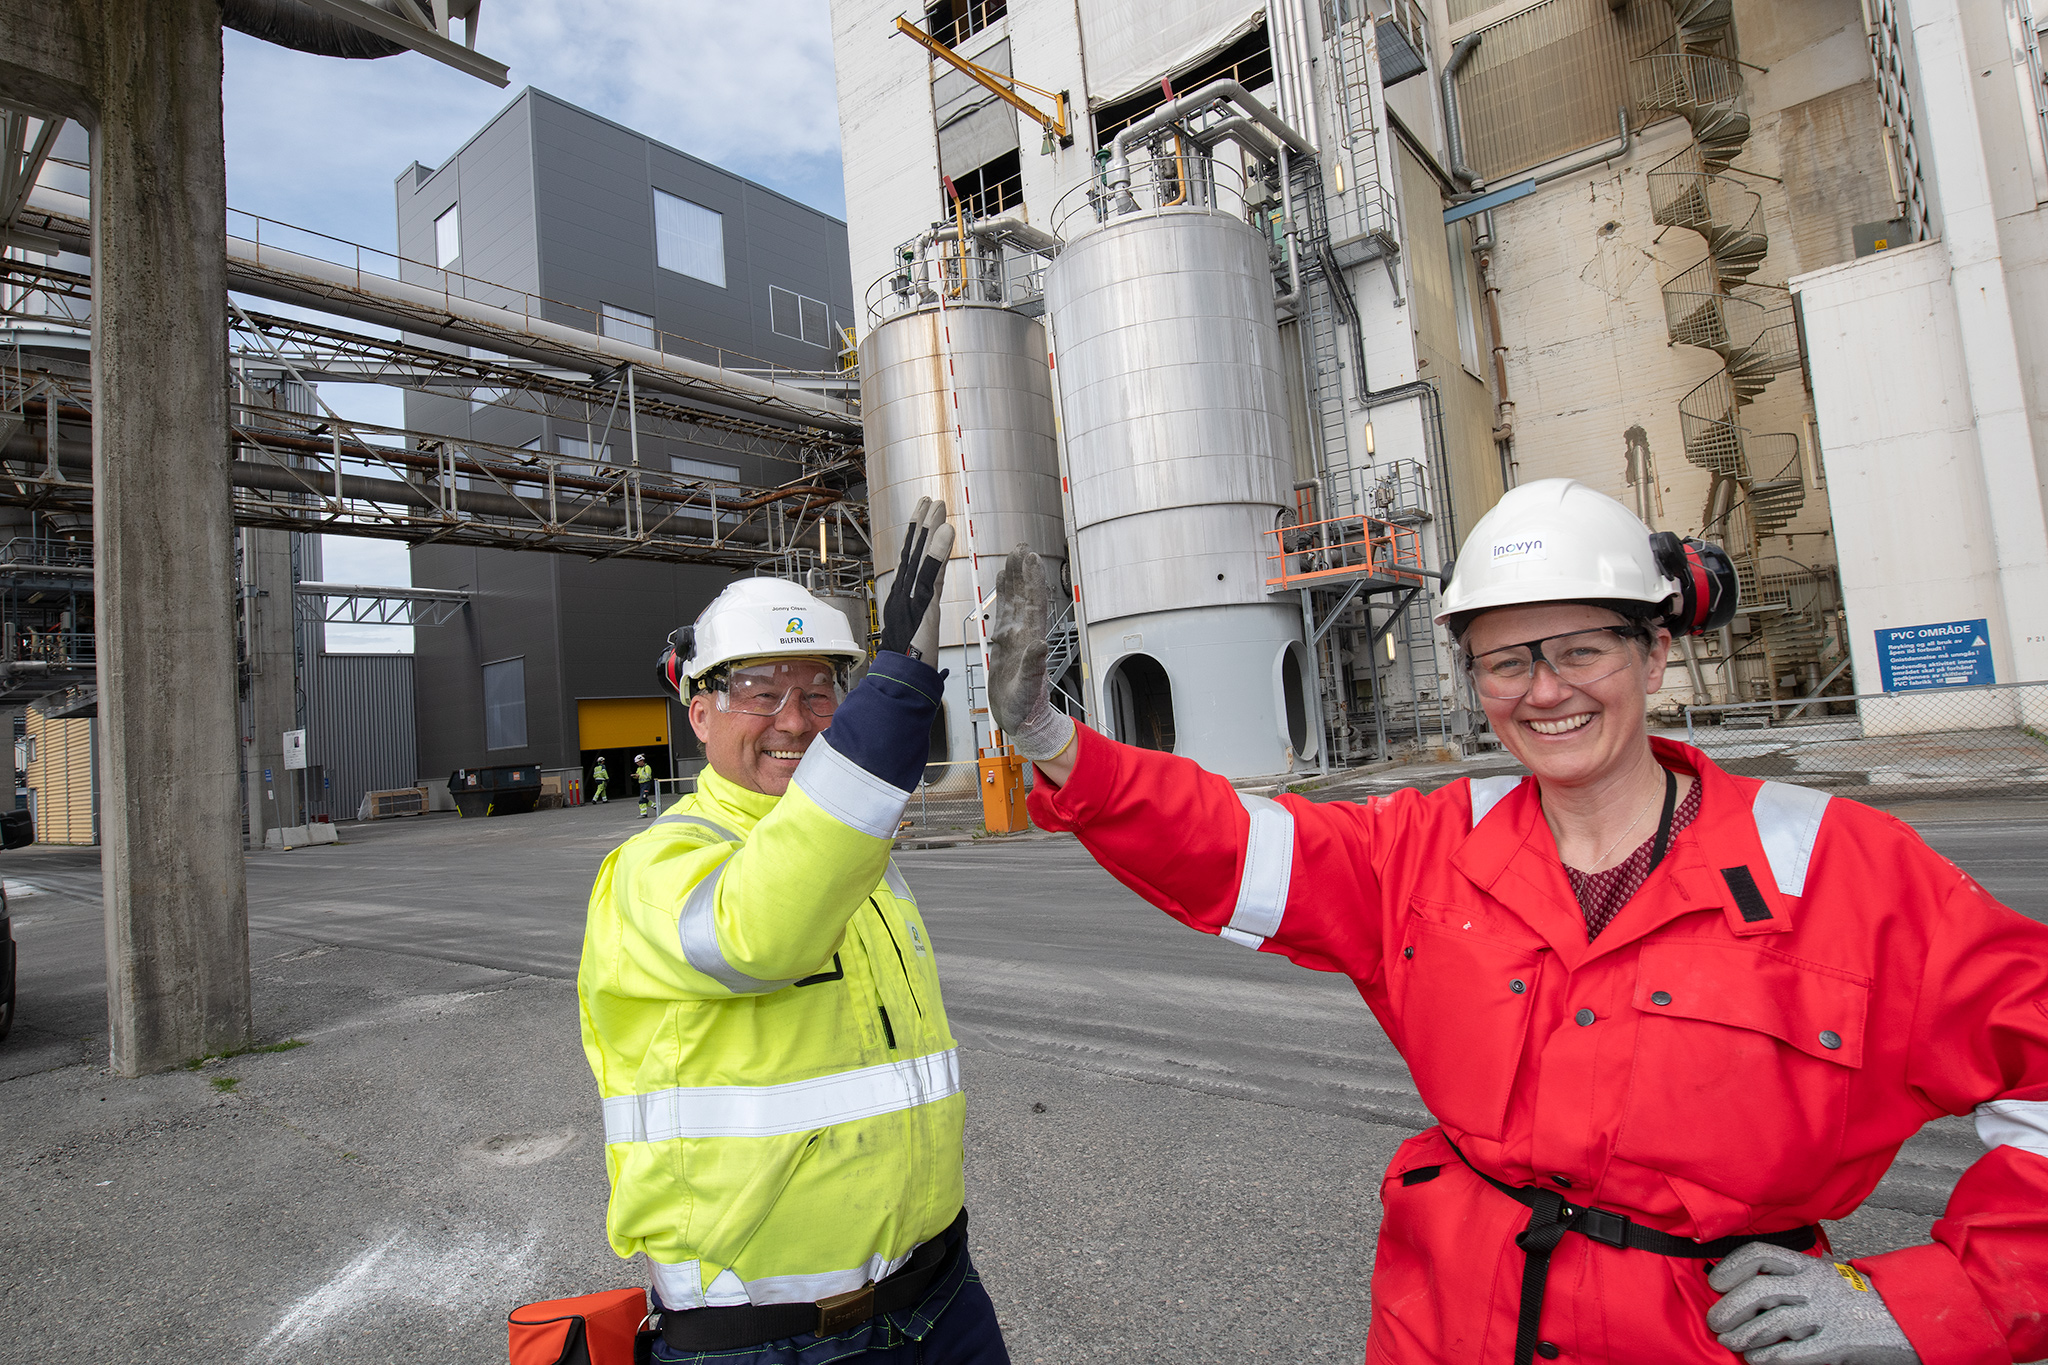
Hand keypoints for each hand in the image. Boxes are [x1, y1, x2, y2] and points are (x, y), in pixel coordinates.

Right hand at [878, 497, 953, 661]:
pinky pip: (931, 575)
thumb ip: (918, 621)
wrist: (900, 685)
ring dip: (929, 529)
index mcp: (901, 602)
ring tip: (937, 505)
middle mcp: (901, 596)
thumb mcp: (914, 639)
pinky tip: (947, 530)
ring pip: (920, 559)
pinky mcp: (921, 608)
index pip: (909, 564)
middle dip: (920, 525)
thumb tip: (921, 616)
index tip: (921, 516)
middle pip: (912, 554)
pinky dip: (938, 551)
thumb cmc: (908, 668)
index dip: (915, 539)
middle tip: (928, 501)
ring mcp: (909, 600)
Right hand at [990, 546, 1074, 765]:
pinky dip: (1004, 594)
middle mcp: (1025, 634)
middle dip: (1024, 572)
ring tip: (1012, 556)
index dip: (1032, 582)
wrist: (1021, 720)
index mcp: (1030, 642)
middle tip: (1021, 547)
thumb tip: (1040, 644)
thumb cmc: (1025, 709)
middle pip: (1025, 596)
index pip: (1033, 605)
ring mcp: (1016, 637)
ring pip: (1015, 600)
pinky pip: (1005, 612)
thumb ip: (1034, 667)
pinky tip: (1001, 581)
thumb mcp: (1028, 691)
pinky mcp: (1006, 643)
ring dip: (1015, 578)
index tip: (1030, 559)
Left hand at [1706, 1243, 1919, 1364]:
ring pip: (1774, 1321)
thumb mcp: (1822, 1277)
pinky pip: (1795, 1352)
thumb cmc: (1855, 1299)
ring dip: (1745, 1335)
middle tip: (1717, 1322)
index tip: (1715, 1282)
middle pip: (1760, 1290)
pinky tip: (1757, 1359)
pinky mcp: (1839, 1344)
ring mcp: (1828, 1315)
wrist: (1907, 1316)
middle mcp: (1816, 1286)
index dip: (1731, 1267)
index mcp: (1809, 1266)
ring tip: (1731, 1342)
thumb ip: (1789, 1279)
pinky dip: (1770, 1357)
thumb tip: (1739, 1288)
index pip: (1761, 1255)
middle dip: (1731, 1307)